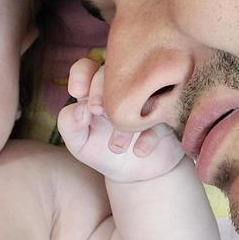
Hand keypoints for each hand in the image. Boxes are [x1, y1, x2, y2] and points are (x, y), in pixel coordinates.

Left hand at [57, 59, 186, 183]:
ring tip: (116, 146)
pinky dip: (149, 133)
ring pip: (139, 87)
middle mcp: (123, 84)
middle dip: (101, 90)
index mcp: (97, 88)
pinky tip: (140, 150)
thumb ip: (69, 125)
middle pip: (112, 69)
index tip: (78, 93)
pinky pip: (163, 110)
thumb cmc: (104, 152)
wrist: (137, 172)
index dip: (81, 75)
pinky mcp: (169, 108)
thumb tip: (80, 109)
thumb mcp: (79, 144)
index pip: (86, 67)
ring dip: (126, 115)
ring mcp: (148, 93)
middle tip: (99, 111)